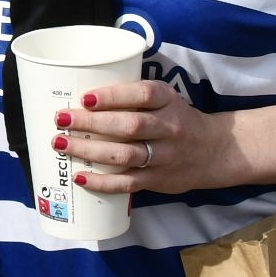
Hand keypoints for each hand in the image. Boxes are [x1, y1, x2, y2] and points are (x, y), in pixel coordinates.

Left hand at [54, 79, 225, 195]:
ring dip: (90, 151)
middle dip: (92, 123)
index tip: (85, 97)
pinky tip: (80, 177)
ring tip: (61, 144)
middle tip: (61, 119)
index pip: (143, 94)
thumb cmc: (175, 119)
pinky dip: (103, 182)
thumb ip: (132, 95)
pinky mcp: (159, 179)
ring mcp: (164, 156)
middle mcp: (169, 128)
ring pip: (126, 154)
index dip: (114, 96)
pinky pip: (129, 183)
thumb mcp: (164, 98)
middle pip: (130, 125)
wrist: (214, 150)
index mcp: (168, 101)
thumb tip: (80, 93)